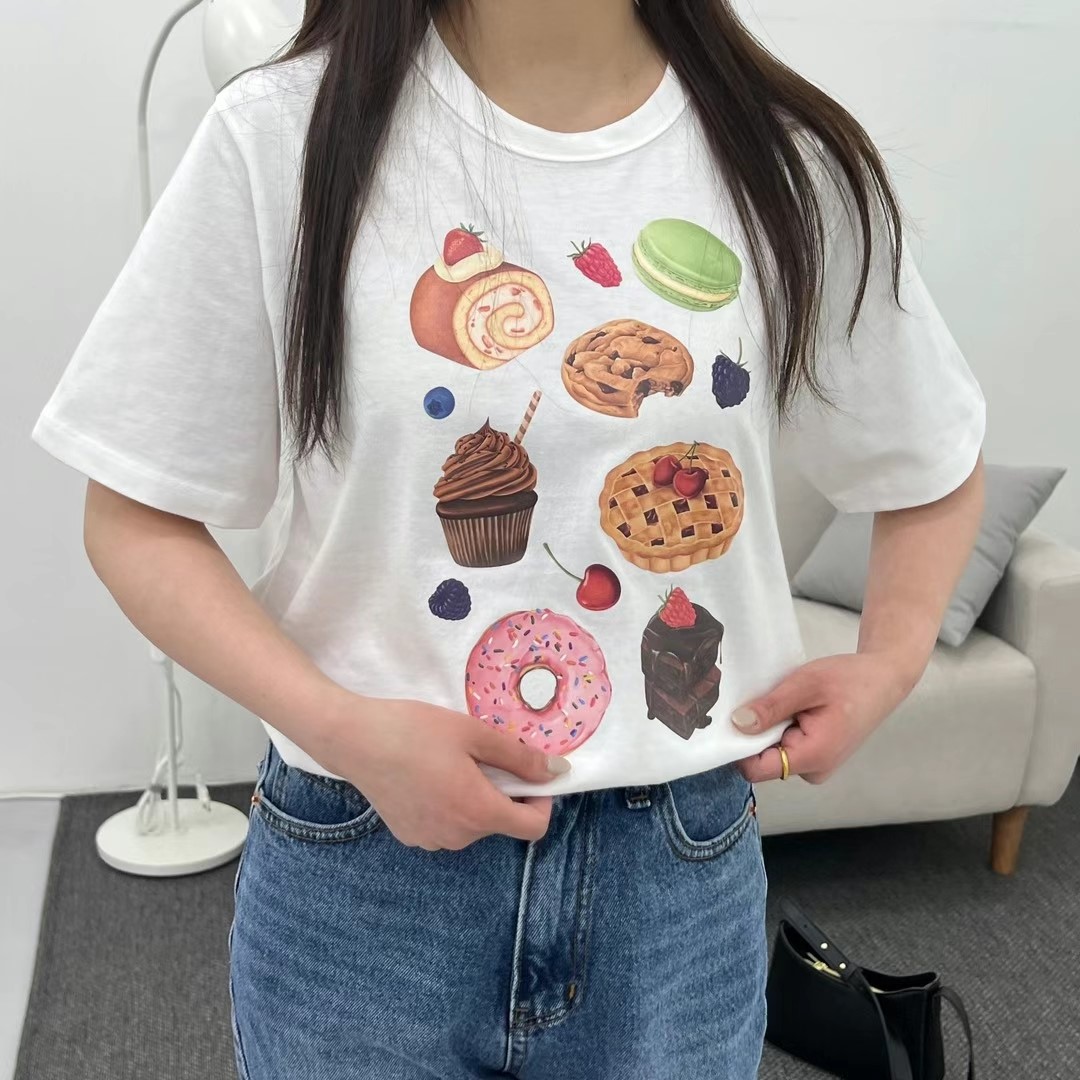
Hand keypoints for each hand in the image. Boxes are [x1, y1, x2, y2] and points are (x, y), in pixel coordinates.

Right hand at [310, 692, 565, 850]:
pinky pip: (446, 826)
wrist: (354, 739)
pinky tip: (427, 776)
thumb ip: (519, 757)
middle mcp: (458, 837)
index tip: (529, 773)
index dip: (541, 801)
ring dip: (474, 799)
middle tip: (479, 755)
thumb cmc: (416, 730)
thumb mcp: (473, 733)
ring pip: (473, 824)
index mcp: (478, 812)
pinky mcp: (410, 836)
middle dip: (502, 792)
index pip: (533, 828)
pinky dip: (449, 806)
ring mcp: (431, 841)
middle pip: (500, 822)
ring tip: (449, 763)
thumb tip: (557, 772)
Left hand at [732, 652, 913, 783]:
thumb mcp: (806, 684)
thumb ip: (771, 707)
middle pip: (762, 761)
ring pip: (773, 753)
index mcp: (813, 757)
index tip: (732, 718)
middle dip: (755, 732)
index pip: (756, 769)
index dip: (737, 746)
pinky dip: (781, 728)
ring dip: (769, 728)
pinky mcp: (816, 756)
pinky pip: (785, 747)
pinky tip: (791, 707)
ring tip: (784, 700)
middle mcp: (813, 770)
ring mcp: (816, 766)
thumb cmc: (851, 680)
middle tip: (761, 699)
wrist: (884, 680)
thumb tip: (737, 724)